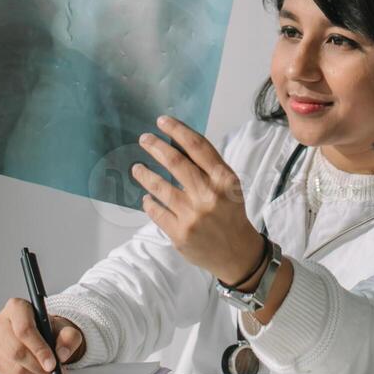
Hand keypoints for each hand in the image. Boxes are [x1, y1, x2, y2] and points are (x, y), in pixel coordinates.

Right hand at [0, 298, 85, 373]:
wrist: (41, 334)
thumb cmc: (50, 329)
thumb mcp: (65, 328)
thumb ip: (68, 338)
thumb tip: (61, 354)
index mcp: (16, 307)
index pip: (24, 329)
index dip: (39, 349)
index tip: (52, 364)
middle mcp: (0, 322)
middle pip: (16, 350)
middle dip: (37, 366)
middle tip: (53, 372)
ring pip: (12, 365)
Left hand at [130, 115, 267, 285]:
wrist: (237, 253)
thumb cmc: (230, 213)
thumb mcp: (228, 186)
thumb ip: (207, 167)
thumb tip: (176, 143)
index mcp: (224, 179)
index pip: (197, 146)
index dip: (177, 130)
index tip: (162, 121)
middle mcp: (209, 195)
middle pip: (175, 162)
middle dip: (155, 147)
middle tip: (144, 139)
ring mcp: (193, 215)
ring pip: (160, 187)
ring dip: (145, 174)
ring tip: (137, 168)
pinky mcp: (180, 234)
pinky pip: (156, 212)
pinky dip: (149, 202)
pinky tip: (147, 197)